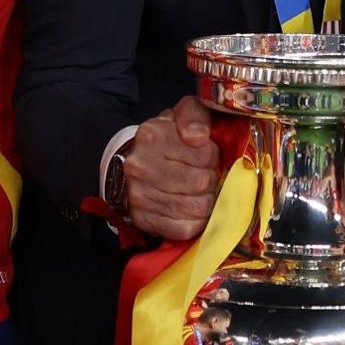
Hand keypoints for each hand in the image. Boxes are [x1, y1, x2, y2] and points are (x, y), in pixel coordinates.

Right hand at [122, 96, 223, 240]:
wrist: (131, 162)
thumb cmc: (165, 139)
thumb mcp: (180, 115)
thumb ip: (194, 116)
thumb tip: (199, 137)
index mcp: (152, 136)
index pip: (205, 154)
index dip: (213, 156)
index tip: (205, 156)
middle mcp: (141, 167)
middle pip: (203, 183)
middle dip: (210, 180)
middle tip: (204, 176)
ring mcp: (140, 196)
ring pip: (197, 208)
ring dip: (206, 202)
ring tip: (199, 193)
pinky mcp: (144, 220)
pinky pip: (184, 229)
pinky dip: (195, 222)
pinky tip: (191, 210)